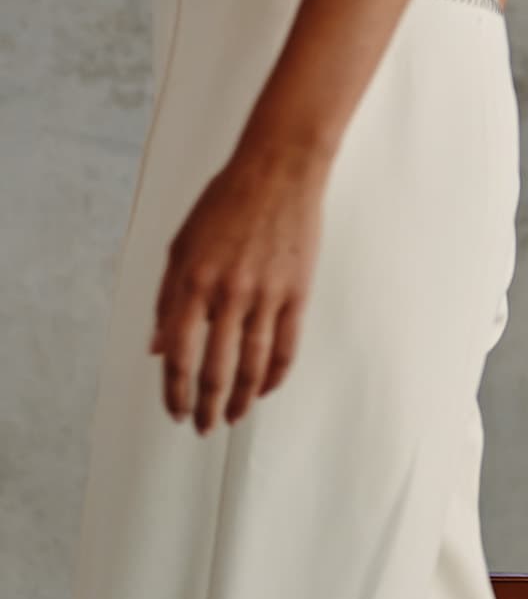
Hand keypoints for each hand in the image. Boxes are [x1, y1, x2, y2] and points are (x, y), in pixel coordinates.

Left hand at [149, 140, 329, 431]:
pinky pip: (286, 347)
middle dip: (206, 406)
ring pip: (252, 365)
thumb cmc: (226, 202)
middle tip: (203, 426)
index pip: (180, 355)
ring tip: (233, 417)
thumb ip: (167, 299)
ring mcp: (265, 296)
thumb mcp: (181, 246)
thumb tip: (158, 346)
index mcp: (192, 282)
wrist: (278, 172)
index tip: (175, 411)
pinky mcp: (296, 293)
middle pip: (216, 368)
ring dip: (240, 399)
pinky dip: (274, 375)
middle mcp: (227, 294)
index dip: (175, 391)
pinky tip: (264, 389)